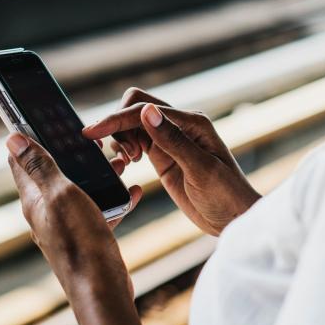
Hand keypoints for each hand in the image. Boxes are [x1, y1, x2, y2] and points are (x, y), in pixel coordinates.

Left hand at [6, 133, 143, 298]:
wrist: (102, 290)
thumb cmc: (79, 241)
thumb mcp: (60, 194)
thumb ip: (39, 166)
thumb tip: (11, 138)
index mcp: (34, 199)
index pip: (21, 161)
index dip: (30, 137)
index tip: (46, 119)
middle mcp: (46, 212)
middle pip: (55, 172)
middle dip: (73, 154)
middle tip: (96, 141)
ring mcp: (67, 225)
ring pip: (81, 189)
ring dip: (98, 173)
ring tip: (120, 162)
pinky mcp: (88, 236)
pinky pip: (101, 209)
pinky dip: (114, 197)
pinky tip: (131, 191)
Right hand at [82, 87, 260, 235]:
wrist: (234, 218)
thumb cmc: (226, 195)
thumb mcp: (200, 170)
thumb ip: (173, 141)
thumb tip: (146, 112)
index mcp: (192, 122)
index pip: (145, 109)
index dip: (116, 118)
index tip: (91, 133)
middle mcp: (180, 125)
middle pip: (136, 106)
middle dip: (118, 124)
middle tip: (126, 157)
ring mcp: (170, 140)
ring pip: (133, 123)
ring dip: (121, 137)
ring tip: (128, 162)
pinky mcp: (163, 156)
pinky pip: (136, 141)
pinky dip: (124, 148)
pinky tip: (128, 164)